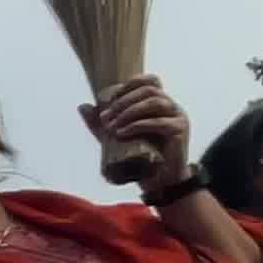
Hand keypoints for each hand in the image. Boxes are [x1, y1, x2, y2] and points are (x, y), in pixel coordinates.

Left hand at [83, 73, 189, 190]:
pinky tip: (123, 132)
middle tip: (105, 118)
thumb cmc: (141, 156)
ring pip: (155, 102)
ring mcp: (177, 117)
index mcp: (159, 103)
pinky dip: (138, 125)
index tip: (109, 99)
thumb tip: (82, 106)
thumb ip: (100, 124)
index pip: (150, 81)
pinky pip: (160, 122)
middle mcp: (170, 106)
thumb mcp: (116, 138)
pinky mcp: (180, 131)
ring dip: (129, 111)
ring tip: (112, 126)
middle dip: (123, 101)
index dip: (130, 84)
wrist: (161, 181)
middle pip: (149, 90)